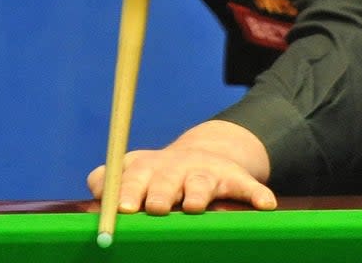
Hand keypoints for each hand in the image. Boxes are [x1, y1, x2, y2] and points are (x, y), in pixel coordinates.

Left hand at [87, 120, 276, 214]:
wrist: (204, 154)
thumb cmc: (158, 175)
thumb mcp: (133, 171)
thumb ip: (108, 180)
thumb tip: (96, 190)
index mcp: (148, 167)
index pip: (133, 175)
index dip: (127, 190)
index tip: (122, 207)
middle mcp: (176, 167)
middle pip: (166, 179)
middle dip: (161, 192)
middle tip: (156, 207)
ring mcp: (206, 172)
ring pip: (203, 182)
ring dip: (198, 193)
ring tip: (195, 205)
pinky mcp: (234, 178)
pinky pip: (248, 186)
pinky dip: (257, 194)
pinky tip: (265, 205)